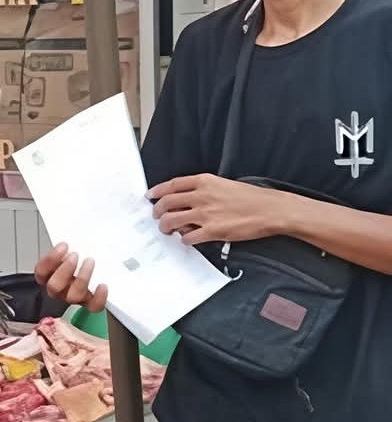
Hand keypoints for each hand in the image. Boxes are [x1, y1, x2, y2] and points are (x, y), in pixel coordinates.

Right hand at [34, 243, 107, 312]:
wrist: (93, 272)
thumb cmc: (76, 260)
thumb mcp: (67, 251)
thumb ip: (66, 249)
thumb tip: (73, 240)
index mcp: (48, 276)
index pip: (41, 271)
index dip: (51, 259)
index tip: (64, 246)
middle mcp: (58, 290)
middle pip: (54, 286)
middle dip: (65, 269)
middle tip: (75, 255)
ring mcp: (73, 298)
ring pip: (73, 296)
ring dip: (81, 278)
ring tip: (90, 262)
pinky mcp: (88, 303)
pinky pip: (92, 306)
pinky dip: (98, 297)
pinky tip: (102, 286)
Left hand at [148, 173, 281, 245]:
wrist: (270, 209)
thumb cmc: (251, 197)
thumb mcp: (224, 184)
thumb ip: (204, 190)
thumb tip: (186, 200)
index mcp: (204, 182)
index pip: (172, 185)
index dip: (157, 191)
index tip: (150, 195)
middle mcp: (201, 196)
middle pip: (167, 202)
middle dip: (157, 210)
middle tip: (156, 215)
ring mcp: (205, 214)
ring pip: (172, 220)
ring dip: (165, 226)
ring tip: (166, 229)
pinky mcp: (212, 231)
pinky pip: (188, 236)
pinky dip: (184, 239)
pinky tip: (186, 239)